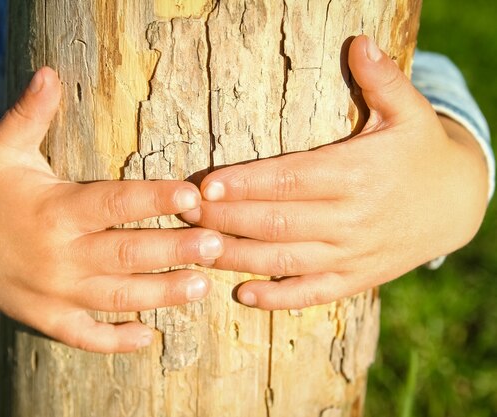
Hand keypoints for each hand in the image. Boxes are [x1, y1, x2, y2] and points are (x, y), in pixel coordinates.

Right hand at [0, 68, 222, 352]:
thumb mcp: (3, 148)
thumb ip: (30, 113)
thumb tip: (48, 71)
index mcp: (54, 210)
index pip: (112, 204)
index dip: (152, 199)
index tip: (191, 195)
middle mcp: (57, 255)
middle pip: (125, 254)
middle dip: (174, 250)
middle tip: (216, 244)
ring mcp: (52, 292)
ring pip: (116, 298)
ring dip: (161, 294)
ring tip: (202, 286)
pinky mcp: (46, 317)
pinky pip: (84, 337)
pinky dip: (115, 341)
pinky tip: (148, 336)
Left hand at [182, 35, 487, 309]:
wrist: (455, 204)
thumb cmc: (420, 152)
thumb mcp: (409, 112)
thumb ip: (382, 79)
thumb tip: (360, 41)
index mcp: (356, 174)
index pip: (290, 180)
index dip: (246, 184)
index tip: (206, 185)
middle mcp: (351, 218)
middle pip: (276, 222)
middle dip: (225, 218)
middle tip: (184, 213)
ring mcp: (352, 254)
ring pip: (285, 260)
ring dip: (236, 257)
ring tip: (196, 249)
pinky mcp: (356, 279)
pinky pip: (312, 294)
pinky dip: (277, 297)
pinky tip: (242, 295)